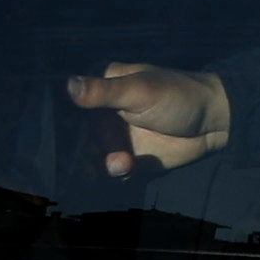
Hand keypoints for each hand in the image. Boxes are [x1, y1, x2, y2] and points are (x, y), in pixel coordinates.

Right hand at [63, 60, 228, 175]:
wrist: (213, 122)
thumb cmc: (177, 94)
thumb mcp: (140, 90)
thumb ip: (104, 91)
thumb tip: (67, 84)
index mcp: (99, 87)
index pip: (66, 102)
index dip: (55, 118)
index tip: (46, 132)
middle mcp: (99, 114)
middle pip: (71, 136)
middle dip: (71, 151)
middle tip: (79, 159)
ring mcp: (111, 139)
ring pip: (86, 158)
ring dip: (95, 165)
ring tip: (121, 162)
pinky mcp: (125, 161)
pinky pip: (107, 174)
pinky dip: (112, 174)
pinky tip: (127, 167)